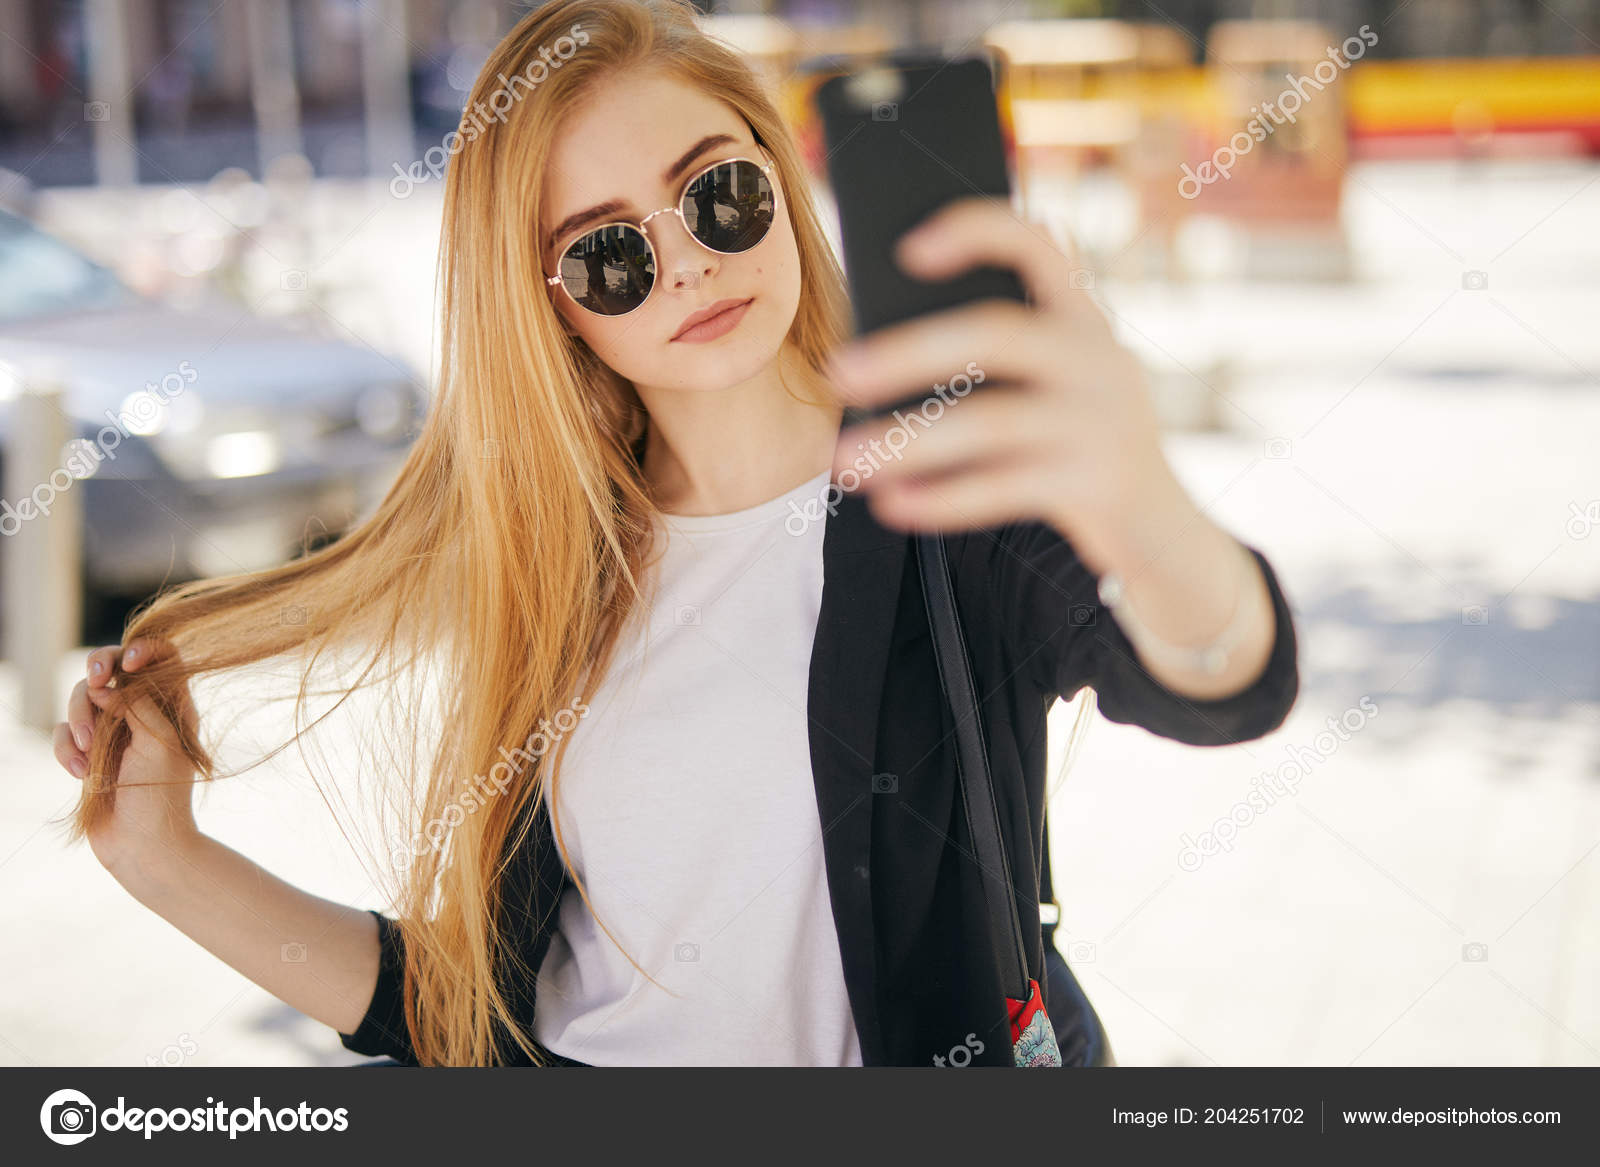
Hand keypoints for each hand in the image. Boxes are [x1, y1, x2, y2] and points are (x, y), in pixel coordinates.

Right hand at [53, 637, 200, 874]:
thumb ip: (138, 706)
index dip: (144, 648)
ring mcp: (112, 732)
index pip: (163, 658)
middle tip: (94, 681)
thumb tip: (107, 688)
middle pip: (112, 668)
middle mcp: (143, 713)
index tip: (128, 662)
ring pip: (82, 699)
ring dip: (80, 720)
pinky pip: (64, 734)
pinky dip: (66, 750)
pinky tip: (81, 775)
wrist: (143, 847)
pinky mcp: (87, 753)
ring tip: (89, 753)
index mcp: (174, 706)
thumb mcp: (160, 743)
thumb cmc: (161, 796)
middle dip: (98, 669)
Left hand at [826, 197, 1188, 575]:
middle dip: (906, 353)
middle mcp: (1100, 358)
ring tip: (846, 462)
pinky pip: (1003, 489)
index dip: (976, 232)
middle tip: (838, 374)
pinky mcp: (1098, 485)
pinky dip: (941, 499)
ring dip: (908, 441)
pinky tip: (892, 504)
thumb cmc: (1080, 448)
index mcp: (1084, 319)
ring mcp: (1104, 421)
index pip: (1036, 245)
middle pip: (995, 334)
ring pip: (991, 421)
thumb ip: (1005, 349)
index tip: (908, 249)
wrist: (1163, 535)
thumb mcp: (1061, 384)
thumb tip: (893, 332)